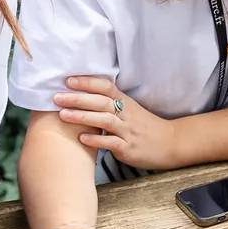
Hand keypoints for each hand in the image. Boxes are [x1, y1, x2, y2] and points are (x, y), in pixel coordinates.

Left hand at [53, 76, 180, 171]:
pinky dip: (96, 140)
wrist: (170, 143)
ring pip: (105, 120)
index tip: (68, 80)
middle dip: (78, 98)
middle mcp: (126, 114)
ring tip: (63, 115)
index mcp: (125, 102)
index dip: (87, 83)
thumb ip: (111, 102)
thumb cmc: (145, 126)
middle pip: (101, 102)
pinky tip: (81, 139)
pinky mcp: (129, 148)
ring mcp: (128, 131)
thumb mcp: (130, 110)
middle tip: (56, 97)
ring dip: (83, 117)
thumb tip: (85, 94)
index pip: (106, 87)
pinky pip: (111, 143)